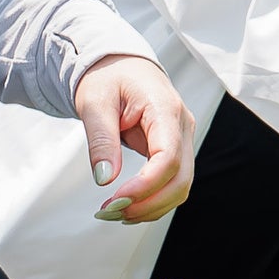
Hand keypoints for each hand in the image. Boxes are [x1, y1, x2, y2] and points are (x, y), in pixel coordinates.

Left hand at [79, 54, 196, 223]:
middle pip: (181, 179)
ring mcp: (182, 140)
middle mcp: (182, 126)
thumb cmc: (109, 77)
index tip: (115, 199)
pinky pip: (172, 183)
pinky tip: (128, 206)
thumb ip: (101, 140)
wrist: (121, 65)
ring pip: (181, 187)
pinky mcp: (175, 150)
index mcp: (165, 109)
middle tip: (111, 212)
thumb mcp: (95, 103)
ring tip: (115, 213)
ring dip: (151, 207)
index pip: (168, 158)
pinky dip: (153, 201)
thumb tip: (105, 179)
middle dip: (149, 204)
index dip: (145, 185)